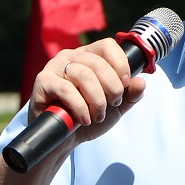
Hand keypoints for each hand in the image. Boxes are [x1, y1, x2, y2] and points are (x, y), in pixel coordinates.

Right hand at [29, 39, 147, 148]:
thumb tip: (141, 82)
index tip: (125, 84)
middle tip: (112, 105)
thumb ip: (130, 95)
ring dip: (96, 100)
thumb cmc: (87, 118)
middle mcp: (71, 56)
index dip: (120, 64)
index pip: (108, 46)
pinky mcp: (43, 82)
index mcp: (89, 56)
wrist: (64, 139)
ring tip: (97, 116)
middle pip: (98, 63)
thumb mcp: (115, 107)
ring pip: (84, 75)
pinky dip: (80, 107)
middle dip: (112, 88)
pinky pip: (66, 89)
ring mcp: (55, 67)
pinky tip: (84, 119)